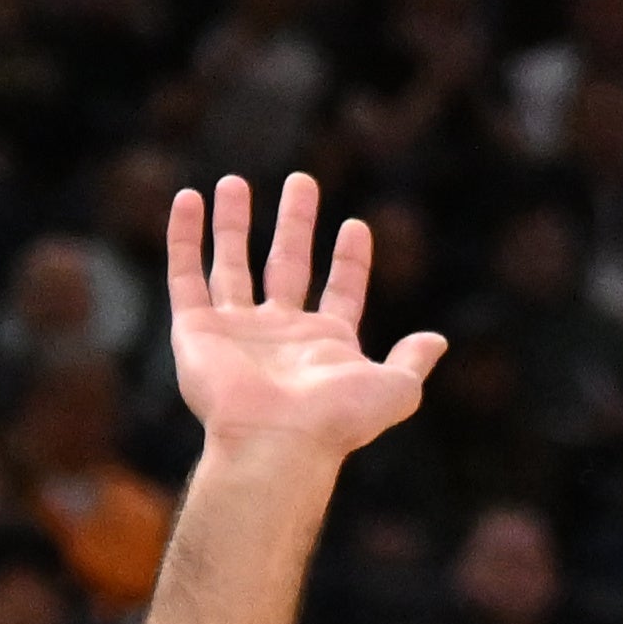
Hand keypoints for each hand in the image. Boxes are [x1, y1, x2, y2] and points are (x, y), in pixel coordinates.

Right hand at [160, 173, 437, 460]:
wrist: (275, 443)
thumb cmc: (336, 420)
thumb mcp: (394, 388)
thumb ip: (411, 361)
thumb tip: (438, 341)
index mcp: (325, 344)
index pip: (341, 290)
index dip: (350, 260)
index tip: (356, 225)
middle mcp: (278, 334)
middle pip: (286, 265)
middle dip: (295, 223)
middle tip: (302, 180)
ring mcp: (235, 331)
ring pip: (231, 264)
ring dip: (232, 224)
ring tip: (234, 181)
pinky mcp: (195, 331)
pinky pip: (186, 275)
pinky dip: (184, 238)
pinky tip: (188, 199)